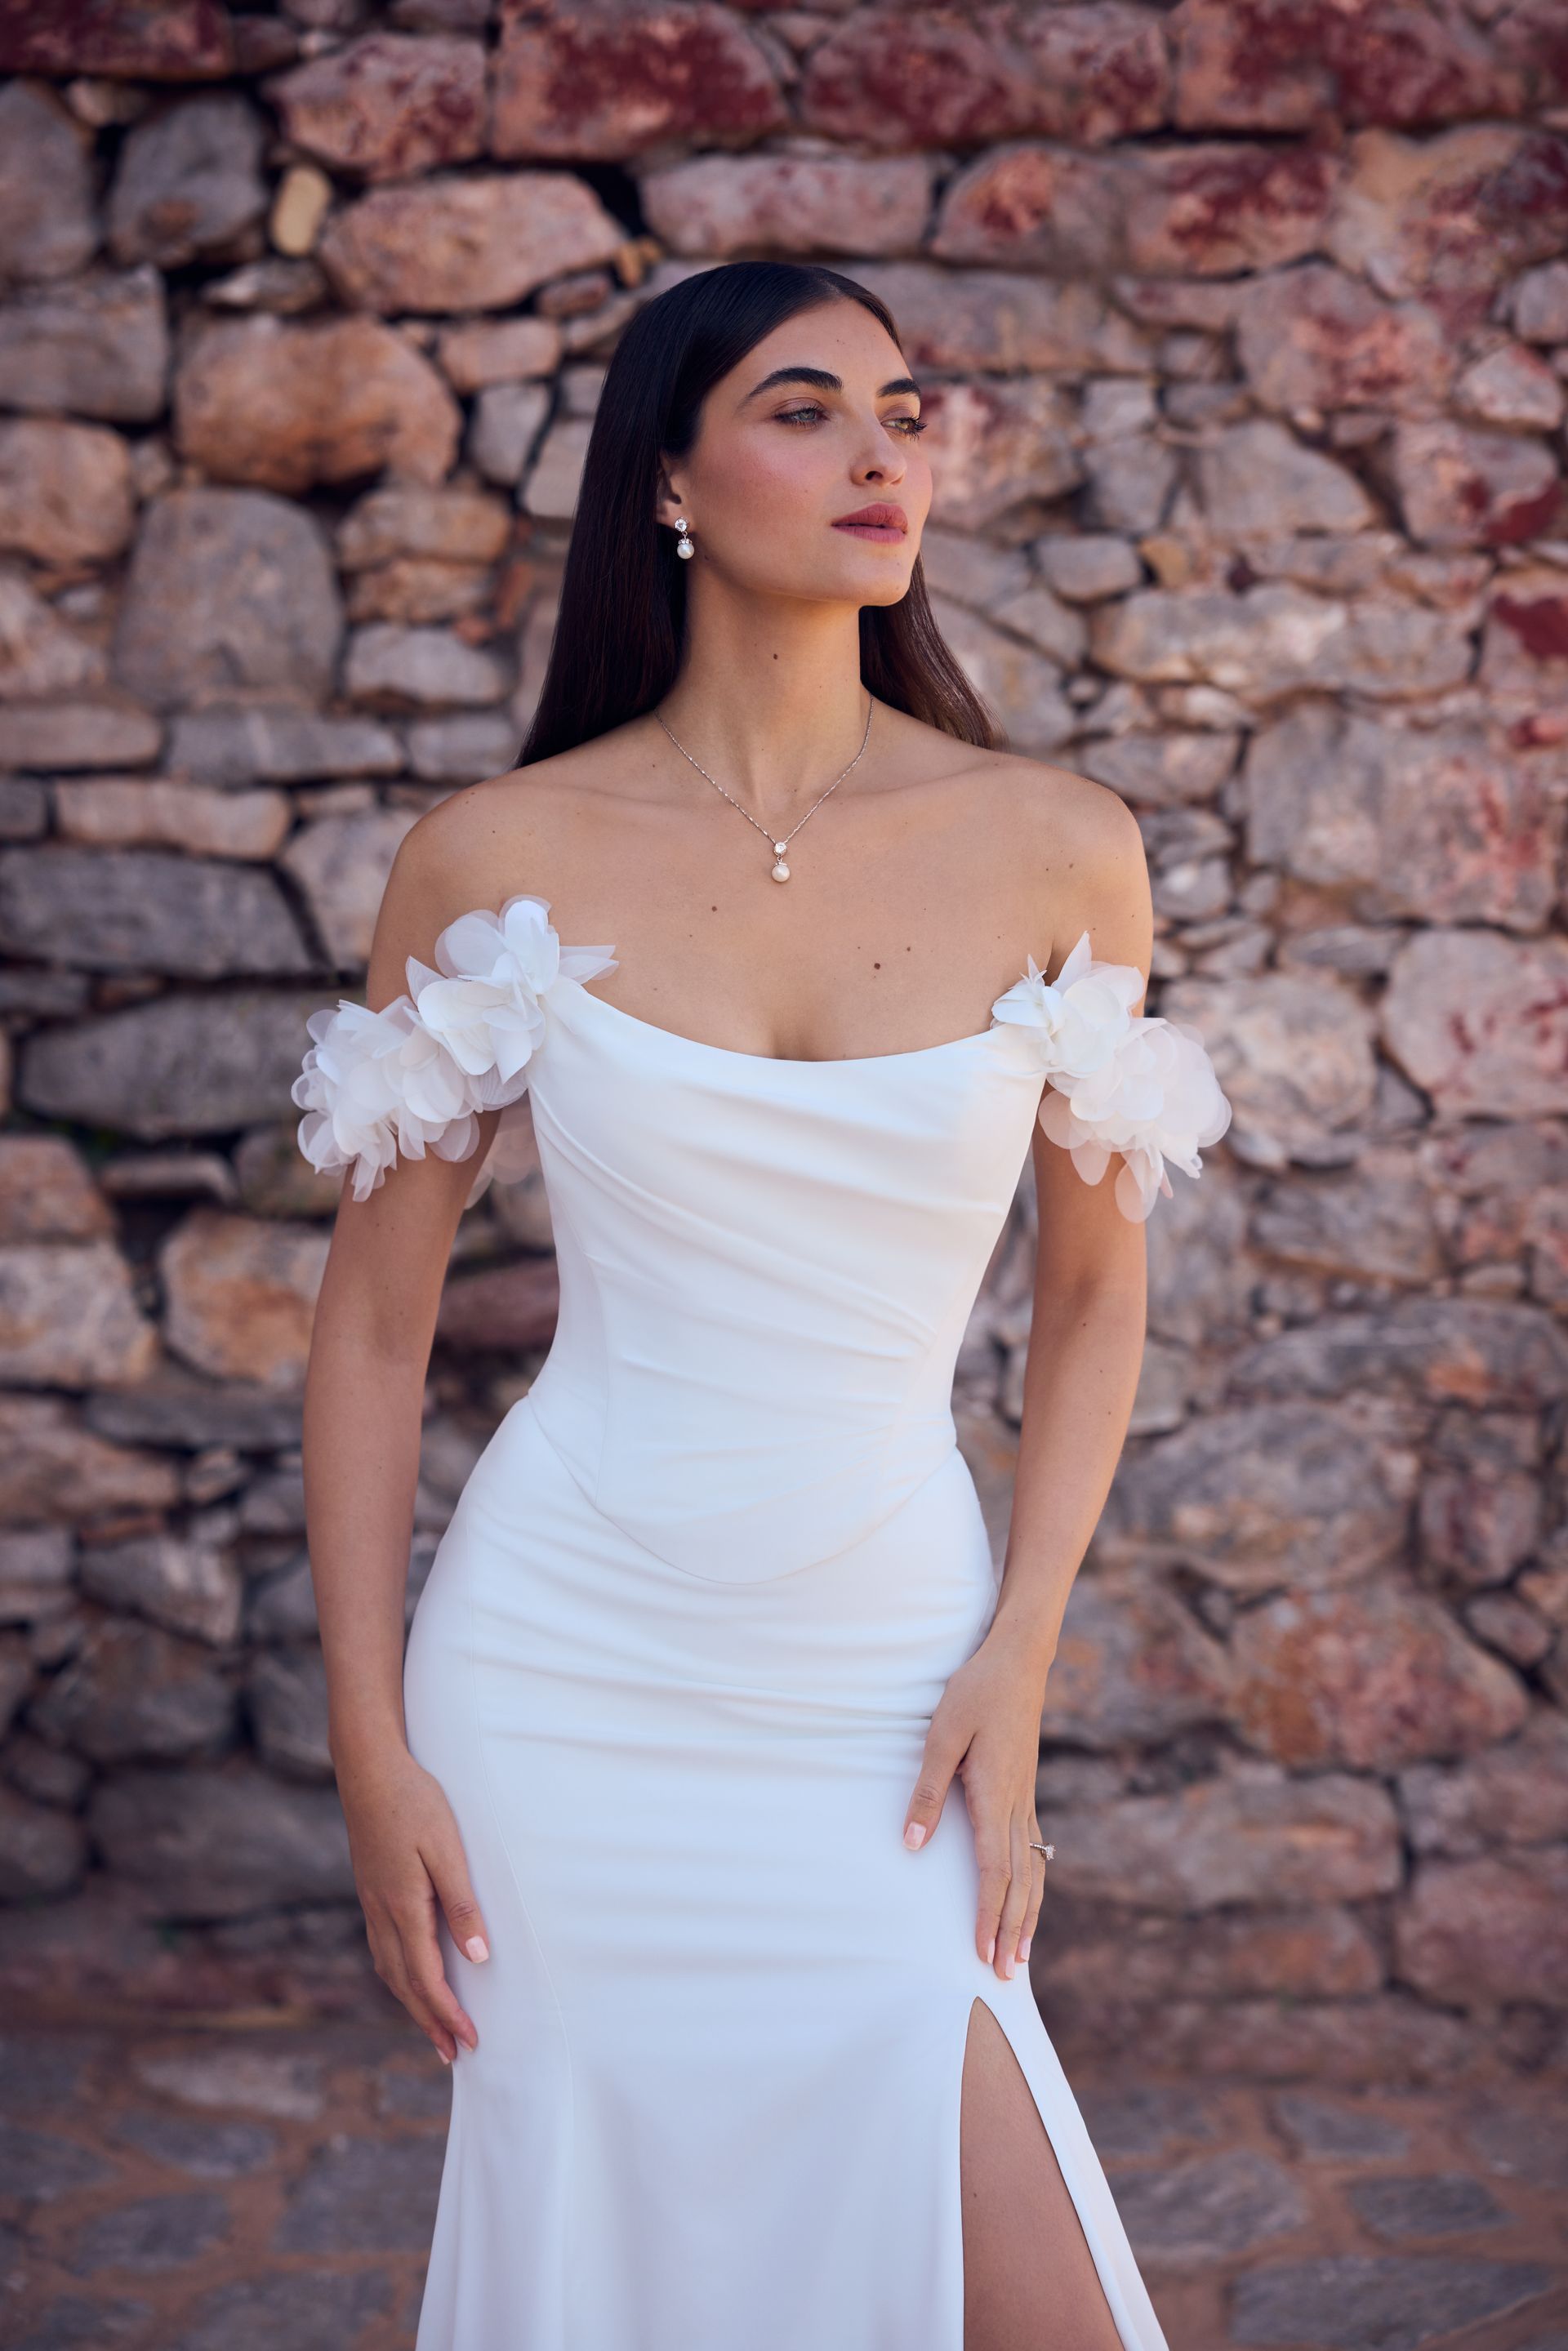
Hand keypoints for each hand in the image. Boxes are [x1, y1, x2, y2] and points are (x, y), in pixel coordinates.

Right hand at [336, 1743, 490, 2062]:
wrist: (368, 1769)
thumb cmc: (414, 1802)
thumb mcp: (447, 1848)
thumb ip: (461, 1903)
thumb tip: (478, 1958)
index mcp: (404, 1907)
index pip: (426, 1978)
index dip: (447, 2013)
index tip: (469, 2040)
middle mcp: (382, 1913)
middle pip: (404, 1984)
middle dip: (429, 2021)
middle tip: (451, 2054)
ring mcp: (371, 1903)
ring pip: (389, 1969)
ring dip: (412, 2003)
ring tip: (432, 2028)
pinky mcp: (370, 1891)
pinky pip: (383, 1948)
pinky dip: (398, 1975)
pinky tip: (408, 1977)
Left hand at [901, 1634, 1048, 1982]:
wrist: (1017, 1660)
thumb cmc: (975, 1693)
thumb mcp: (940, 1735)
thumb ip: (926, 1791)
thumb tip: (911, 1844)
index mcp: (994, 1795)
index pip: (994, 1870)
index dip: (990, 1914)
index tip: (984, 1953)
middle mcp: (1016, 1804)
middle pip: (1018, 1881)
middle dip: (1012, 1930)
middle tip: (1008, 1976)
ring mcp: (1026, 1798)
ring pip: (1032, 1869)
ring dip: (1027, 1914)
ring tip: (1022, 1954)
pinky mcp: (1025, 1789)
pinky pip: (1034, 1848)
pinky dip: (1032, 1883)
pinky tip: (1029, 1896)